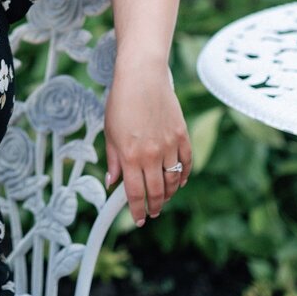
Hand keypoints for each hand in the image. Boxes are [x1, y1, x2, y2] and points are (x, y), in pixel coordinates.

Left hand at [104, 59, 191, 226]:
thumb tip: (112, 183)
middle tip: (151, 213)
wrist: (142, 76)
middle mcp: (151, 155)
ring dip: (169, 194)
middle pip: (156, 191)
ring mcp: (169, 146)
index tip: (139, 219)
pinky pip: (186, 164)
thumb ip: (113, 160)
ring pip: (173, 180)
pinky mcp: (182, 136)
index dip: (137, 210)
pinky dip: (183, 176)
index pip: (135, 193)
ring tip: (163, 199)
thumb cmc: (121, 102)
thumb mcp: (110, 132)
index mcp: (130, 156)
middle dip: (154, 206)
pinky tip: (178, 182)